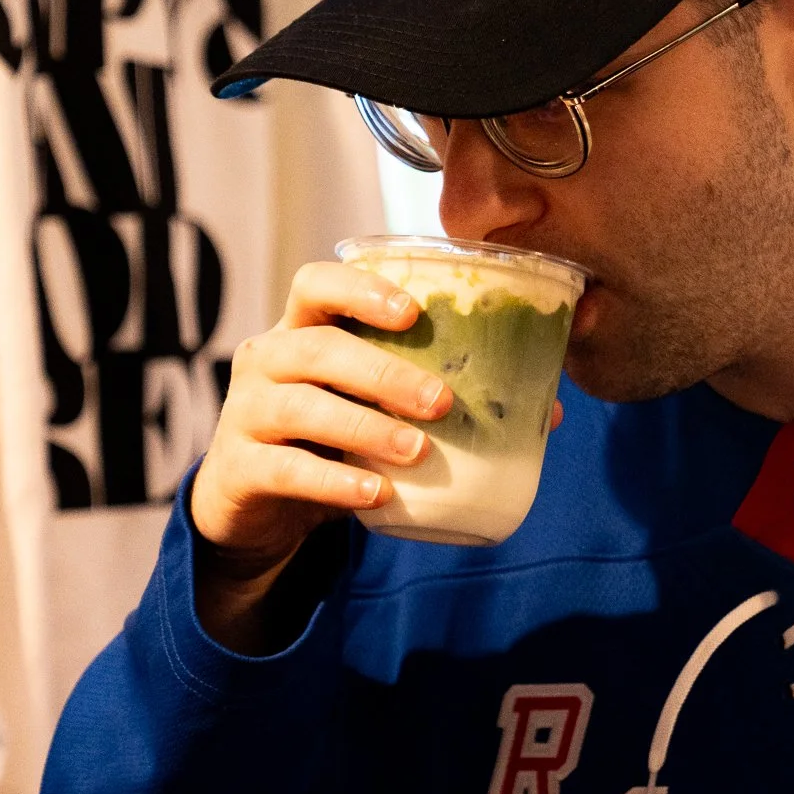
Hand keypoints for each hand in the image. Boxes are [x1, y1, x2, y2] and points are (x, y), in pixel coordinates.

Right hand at [188, 262, 448, 649]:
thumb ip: (442, 396)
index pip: (315, 284)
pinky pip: (286, 468)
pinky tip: (376, 493)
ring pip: (302, 406)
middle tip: (442, 401)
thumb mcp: (375, 408)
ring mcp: (245, 413)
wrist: (258, 509)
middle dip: (384, 370)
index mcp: (301, 330)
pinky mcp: (239, 468)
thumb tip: (554, 408)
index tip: (412, 309)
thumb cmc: (331, 440)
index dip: (361, 287)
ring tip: (418, 451)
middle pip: (317, 347)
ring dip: (366, 427)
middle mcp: (266, 360)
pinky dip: (334, 480)